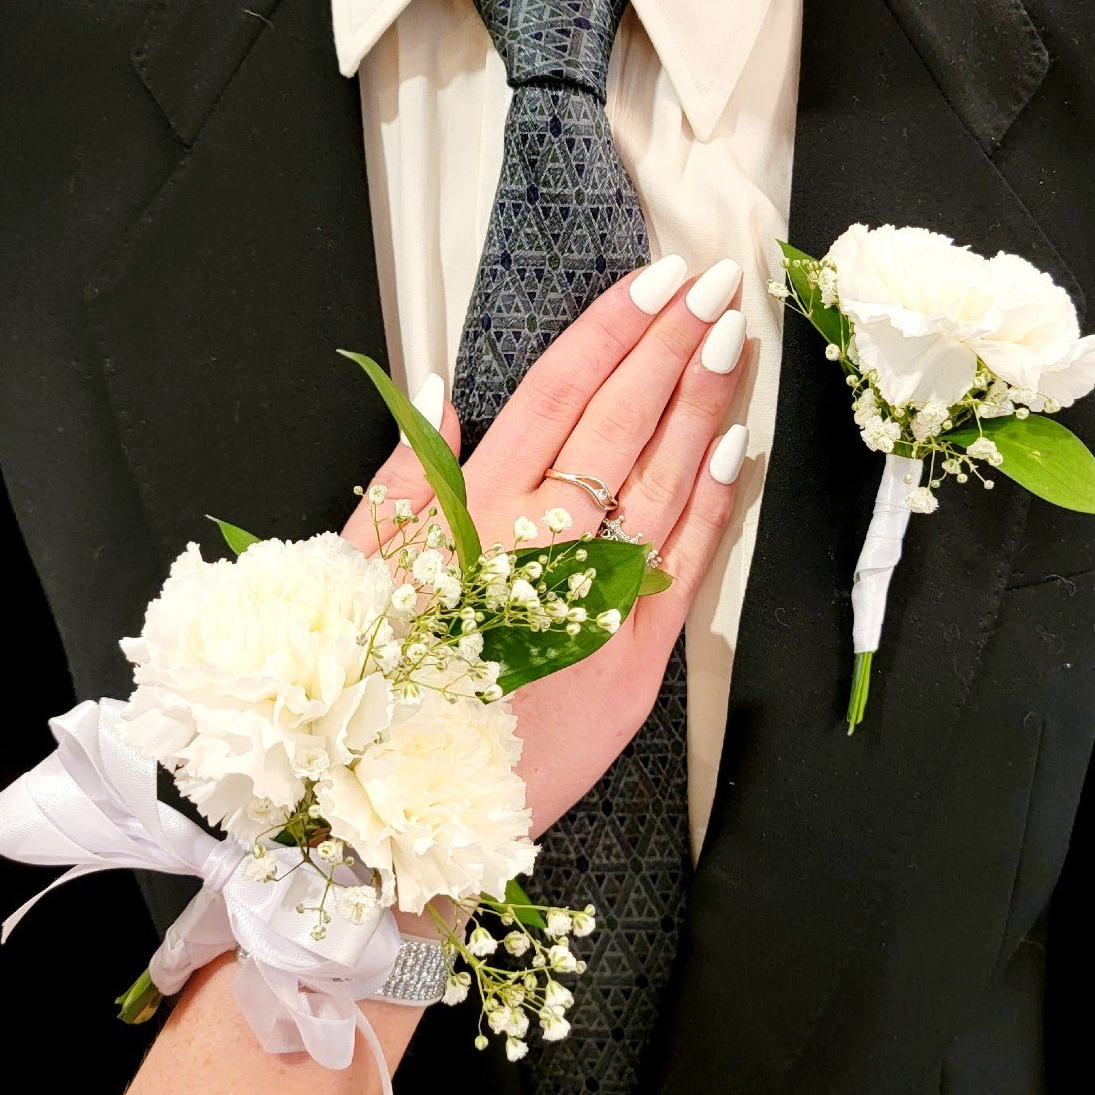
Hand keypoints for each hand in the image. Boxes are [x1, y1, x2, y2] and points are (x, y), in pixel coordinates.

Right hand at [342, 258, 749, 836]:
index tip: (659, 278)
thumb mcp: (355, 572)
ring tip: (737, 341)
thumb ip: (401, 477)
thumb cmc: (369, 688)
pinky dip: (714, 507)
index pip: (556, 394)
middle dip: (674, 345)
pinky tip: (739, 452)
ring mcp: (596, 605)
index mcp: (470, 516)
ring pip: (662, 485)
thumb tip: (438, 384)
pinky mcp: (634, 664)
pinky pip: (684, 570)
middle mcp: (540, 549)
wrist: (401, 816)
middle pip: (620, 424)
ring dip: (705, 406)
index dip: (613, 330)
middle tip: (720, 283)